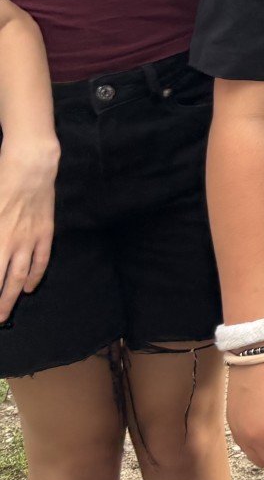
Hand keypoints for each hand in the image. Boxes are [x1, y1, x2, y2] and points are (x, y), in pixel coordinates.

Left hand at [0, 135, 56, 322]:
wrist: (30, 167)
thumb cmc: (1, 184)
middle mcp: (9, 243)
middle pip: (0, 281)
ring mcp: (29, 239)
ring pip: (20, 276)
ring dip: (11, 297)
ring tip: (6, 312)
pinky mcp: (44, 232)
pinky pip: (41, 260)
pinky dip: (35, 276)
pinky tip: (28, 287)